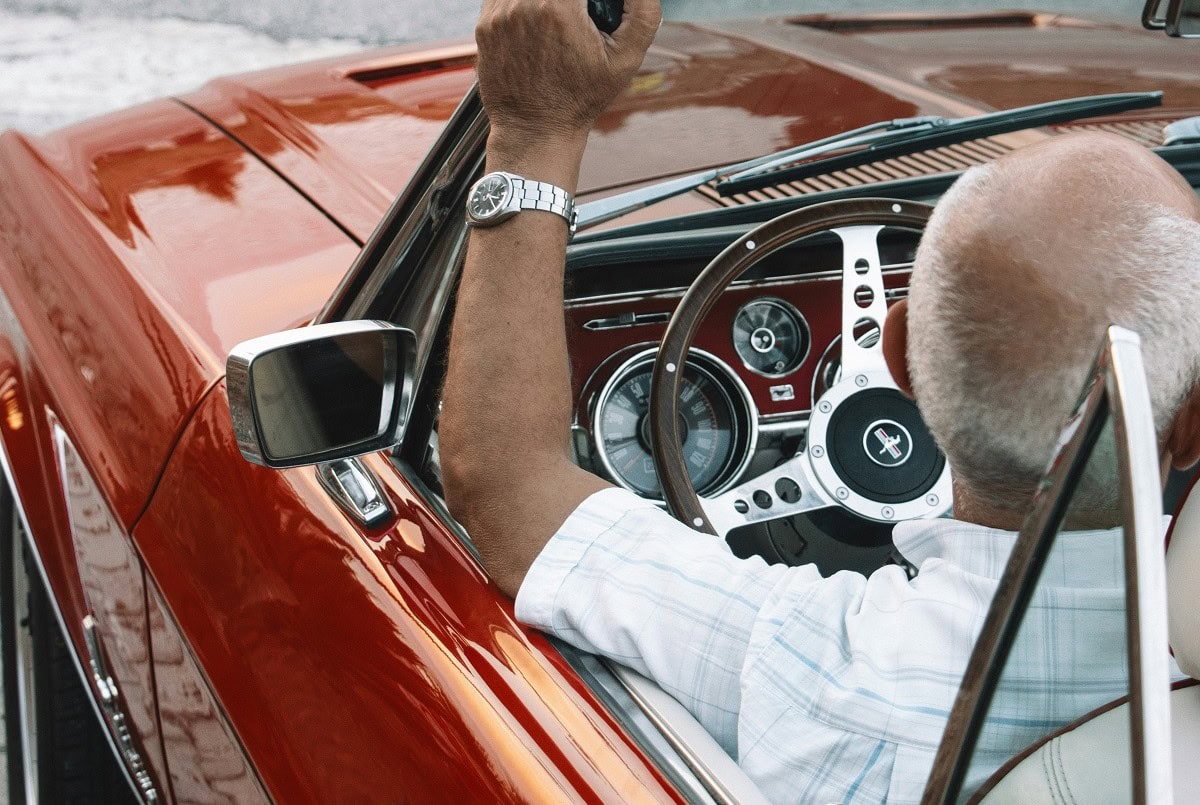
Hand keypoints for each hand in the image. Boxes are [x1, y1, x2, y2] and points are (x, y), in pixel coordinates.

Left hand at [475, 0, 660, 147]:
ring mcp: (499, 13)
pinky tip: (538, 24)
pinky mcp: (485, 24)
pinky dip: (523, 2)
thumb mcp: (625, 60)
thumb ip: (643, 14)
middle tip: (578, 12)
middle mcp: (524, 4)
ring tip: (558, 20)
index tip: (592, 6)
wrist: (535, 130)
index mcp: (559, 7)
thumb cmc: (581, 99)